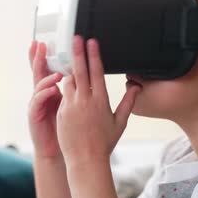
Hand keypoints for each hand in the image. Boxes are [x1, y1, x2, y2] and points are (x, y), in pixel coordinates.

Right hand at [28, 40, 63, 158]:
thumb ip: (74, 88)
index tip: (47, 41)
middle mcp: (42, 94)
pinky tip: (52, 89)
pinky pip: (38, 101)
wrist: (56, 149)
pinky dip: (45, 94)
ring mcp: (36, 103)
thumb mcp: (70, 104)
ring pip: (38, 84)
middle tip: (41, 44)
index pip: (47, 68)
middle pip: (38, 71)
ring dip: (45, 75)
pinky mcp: (34, 115)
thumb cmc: (65, 127)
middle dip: (38, 57)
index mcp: (51, 89)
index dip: (46, 55)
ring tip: (55, 70)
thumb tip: (85, 73)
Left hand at [56, 36, 141, 166]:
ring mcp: (71, 106)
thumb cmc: (104, 142)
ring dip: (68, 69)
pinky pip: (62, 94)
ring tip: (68, 56)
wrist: (86, 159)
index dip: (93, 55)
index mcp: (101, 101)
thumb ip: (128, 102)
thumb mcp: (119, 122)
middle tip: (75, 37)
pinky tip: (62, 77)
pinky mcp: (61, 112)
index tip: (91, 41)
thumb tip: (136, 88)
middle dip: (77, 52)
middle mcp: (85, 101)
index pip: (96, 72)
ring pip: (68, 81)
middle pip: (80, 70)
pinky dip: (63, 85)